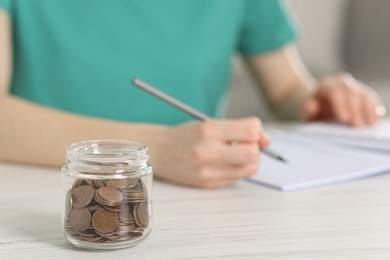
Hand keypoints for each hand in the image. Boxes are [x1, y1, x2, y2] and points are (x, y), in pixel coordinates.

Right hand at [152, 117, 268, 188]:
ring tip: (236, 154)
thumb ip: (237, 129)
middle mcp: (207, 151)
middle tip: (246, 144)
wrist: (160, 152)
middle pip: (253, 154)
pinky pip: (237, 178)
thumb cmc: (186, 136)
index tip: (255, 133)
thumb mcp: (208, 124)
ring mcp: (208, 171)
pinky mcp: (209, 183)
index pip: (250, 130)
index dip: (258, 131)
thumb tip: (265, 140)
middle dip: (255, 148)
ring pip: (249, 169)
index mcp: (207, 130)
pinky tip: (225, 163)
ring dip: (249, 161)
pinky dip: (238, 169)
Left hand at [303, 73, 385, 125]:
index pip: (335, 92)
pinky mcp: (364, 92)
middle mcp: (342, 82)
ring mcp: (354, 85)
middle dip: (355, 110)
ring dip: (368, 109)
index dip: (340, 105)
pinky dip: (374, 108)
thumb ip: (308, 109)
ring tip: (369, 124)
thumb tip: (310, 107)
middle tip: (356, 125)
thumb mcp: (307, 110)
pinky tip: (375, 119)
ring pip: (364, 94)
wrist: (320, 101)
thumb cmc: (314, 108)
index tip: (343, 118)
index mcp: (326, 85)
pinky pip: (371, 98)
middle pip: (351, 93)